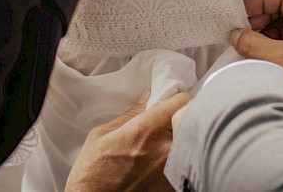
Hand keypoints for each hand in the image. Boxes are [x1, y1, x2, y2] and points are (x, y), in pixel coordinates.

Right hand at [65, 90, 191, 191]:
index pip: (181, 101)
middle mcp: (164, 148)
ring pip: (188, 143)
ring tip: (162, 146)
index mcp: (147, 129)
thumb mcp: (103, 135)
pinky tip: (160, 164)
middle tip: (168, 124)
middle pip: (189, 122)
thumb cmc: (92, 173)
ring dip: (180, 140)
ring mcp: (171, 169)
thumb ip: (130, 115)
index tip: (172, 103)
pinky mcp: (172, 186)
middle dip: (180, 119)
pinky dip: (177, 161)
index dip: (177, 99)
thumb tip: (146, 98)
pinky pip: (183, 164)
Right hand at [233, 0, 282, 129]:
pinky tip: (257, 52)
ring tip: (246, 41)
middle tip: (240, 28)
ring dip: (264, 33)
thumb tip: (235, 34)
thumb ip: (252, 42)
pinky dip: (271, 45)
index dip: (259, 3)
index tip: (241, 11)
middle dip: (260, 19)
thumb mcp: (279, 58)